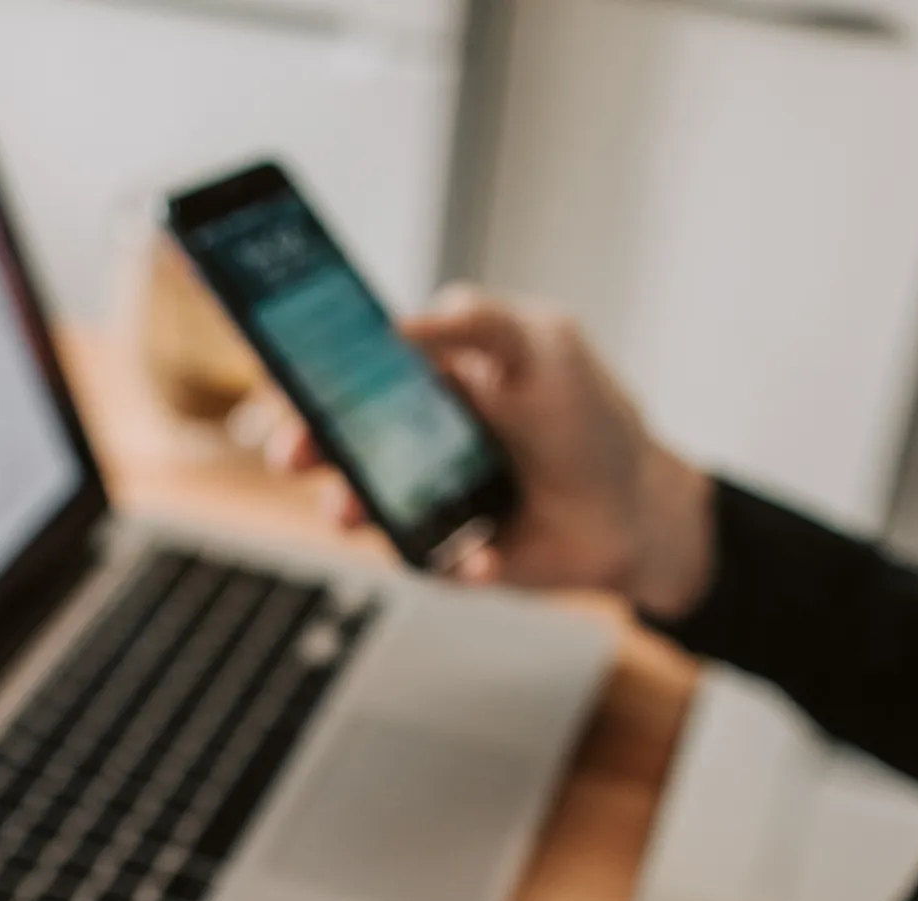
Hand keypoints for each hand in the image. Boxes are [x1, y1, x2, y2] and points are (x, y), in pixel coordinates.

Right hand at [267, 285, 716, 618]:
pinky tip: (484, 555)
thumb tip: (397, 324)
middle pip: (335, 441)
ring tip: (354, 515)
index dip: (308, 374)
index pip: (350, 371)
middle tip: (294, 454)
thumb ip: (477, 322)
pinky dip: (450, 561)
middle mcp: (413, 440)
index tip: (281, 380)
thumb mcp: (544, 346)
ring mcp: (422, 499)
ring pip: (360, 505)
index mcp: (427, 381)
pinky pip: (423, 561)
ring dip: (350, 509)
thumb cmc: (590, 420)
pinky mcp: (441, 554)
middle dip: (304, 446)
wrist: (636, 513)